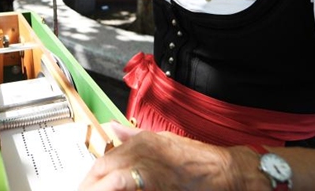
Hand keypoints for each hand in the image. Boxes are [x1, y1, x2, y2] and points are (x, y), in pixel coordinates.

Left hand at [79, 123, 237, 190]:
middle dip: (91, 183)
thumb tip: (114, 129)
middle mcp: (142, 150)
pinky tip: (112, 190)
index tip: (87, 185)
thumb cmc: (200, 160)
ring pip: (112, 177)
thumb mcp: (164, 141)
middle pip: (103, 168)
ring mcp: (150, 166)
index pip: (104, 160)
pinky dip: (117, 186)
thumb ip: (136, 137)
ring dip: (101, 186)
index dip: (92, 176)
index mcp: (142, 141)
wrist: (228, 171)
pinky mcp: (158, 181)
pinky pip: (127, 183)